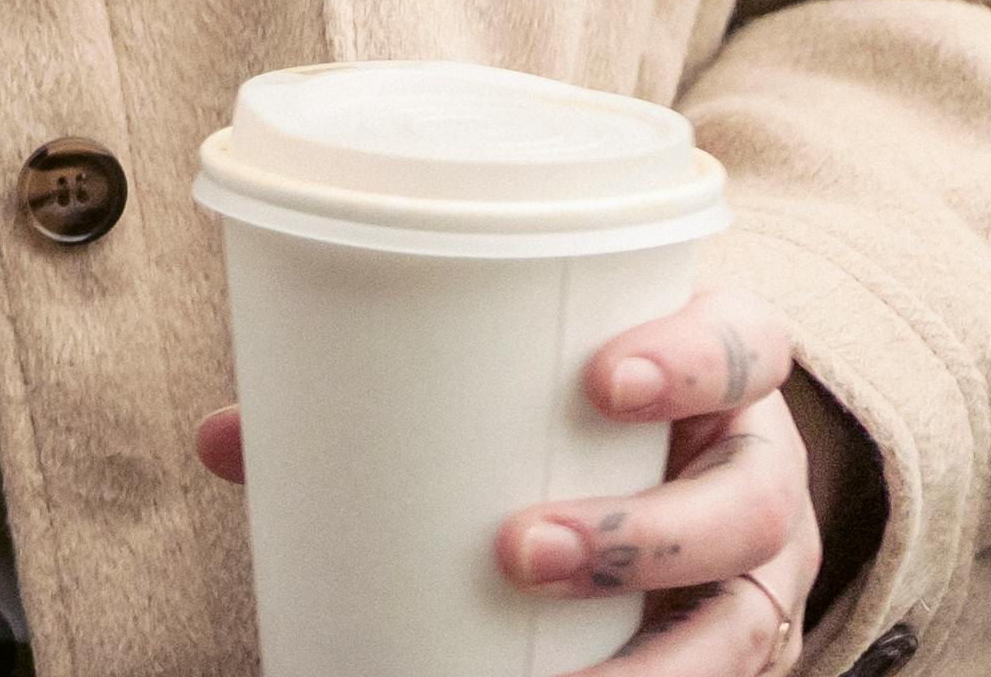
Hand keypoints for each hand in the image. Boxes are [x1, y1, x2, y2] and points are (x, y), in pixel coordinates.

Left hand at [193, 287, 863, 676]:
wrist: (687, 443)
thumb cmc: (581, 392)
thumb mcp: (527, 366)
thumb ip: (391, 387)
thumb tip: (226, 441)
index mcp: (725, 370)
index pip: (745, 345)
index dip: (689, 360)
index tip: (599, 380)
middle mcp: (761, 468)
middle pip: (749, 502)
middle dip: (642, 533)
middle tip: (520, 547)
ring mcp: (765, 565)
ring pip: (751, 618)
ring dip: (654, 658)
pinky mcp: (741, 634)